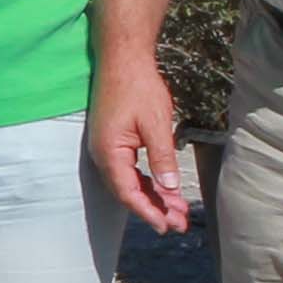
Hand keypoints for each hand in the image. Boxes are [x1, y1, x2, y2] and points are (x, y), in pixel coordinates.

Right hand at [89, 52, 187, 233]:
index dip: (148, 212)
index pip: (128, 193)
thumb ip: (162, 159)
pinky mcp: (113, 141)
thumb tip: (170, 190)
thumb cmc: (138, 87)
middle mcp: (103, 154)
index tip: (167, 226)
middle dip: (154, 208)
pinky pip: (129, 170)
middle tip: (180, 223)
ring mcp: (106, 147)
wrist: (122, 57)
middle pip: (128, 191)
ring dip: (153, 196)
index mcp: (109, 152)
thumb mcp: (156, 124)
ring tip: (178, 209)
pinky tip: (165, 188)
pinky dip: (148, 181)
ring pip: (130, 182)